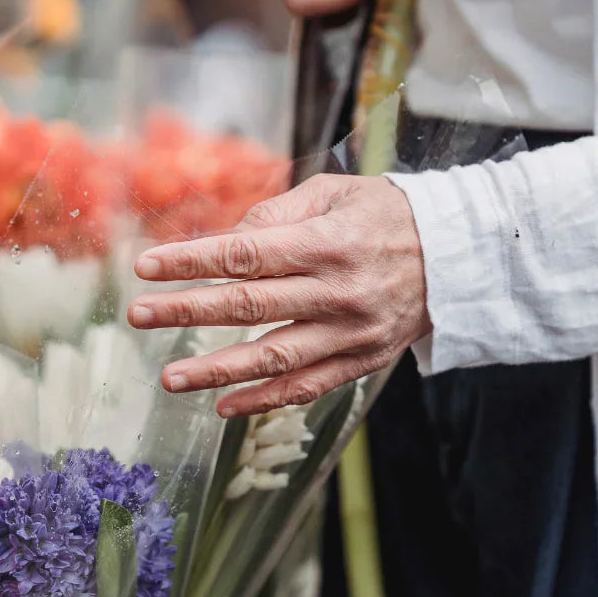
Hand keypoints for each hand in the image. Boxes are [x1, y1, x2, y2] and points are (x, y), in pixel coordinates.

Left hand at [128, 175, 429, 416]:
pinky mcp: (361, 361)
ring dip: (216, 370)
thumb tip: (225, 242)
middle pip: (249, 305)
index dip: (191, 262)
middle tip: (137, 316)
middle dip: (187, 311)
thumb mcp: (335, 191)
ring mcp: (351, 332)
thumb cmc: (385, 214)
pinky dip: (263, 400)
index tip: (146, 266)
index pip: (245, 254)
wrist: (460, 255)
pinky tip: (222, 406)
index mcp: (327, 242)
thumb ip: (276, 212)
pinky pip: (306, 387)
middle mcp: (338, 291)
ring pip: (274, 357)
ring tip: (170, 378)